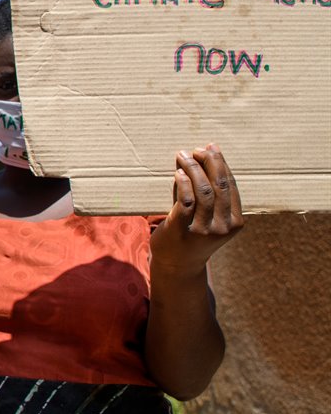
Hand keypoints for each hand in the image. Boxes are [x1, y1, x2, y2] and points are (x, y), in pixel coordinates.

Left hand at [150, 145, 243, 279]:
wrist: (178, 264)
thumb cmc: (193, 234)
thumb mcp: (211, 218)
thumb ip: (211, 194)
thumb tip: (205, 157)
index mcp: (235, 222)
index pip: (231, 186)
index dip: (222, 164)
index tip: (211, 148)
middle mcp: (223, 226)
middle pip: (220, 186)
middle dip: (210, 162)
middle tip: (198, 149)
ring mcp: (204, 230)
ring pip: (203, 191)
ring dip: (193, 169)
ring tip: (183, 156)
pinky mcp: (182, 230)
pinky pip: (186, 201)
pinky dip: (184, 183)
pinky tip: (179, 173)